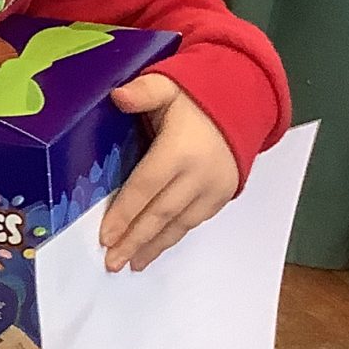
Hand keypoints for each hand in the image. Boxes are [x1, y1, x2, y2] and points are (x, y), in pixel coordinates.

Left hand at [99, 73, 240, 272]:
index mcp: (180, 149)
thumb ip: (144, 91)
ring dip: (154, 246)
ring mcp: (214, 188)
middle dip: (134, 240)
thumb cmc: (197, 96)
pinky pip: (195, 221)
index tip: (105, 237)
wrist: (244, 104)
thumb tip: (119, 96)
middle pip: (161, 214)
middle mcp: (198, 175)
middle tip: (112, 263)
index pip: (146, 187)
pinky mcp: (223, 196)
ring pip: (179, 224)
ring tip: (132, 264)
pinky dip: (174, 237)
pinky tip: (157, 247)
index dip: (124, 213)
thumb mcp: (168, 85)